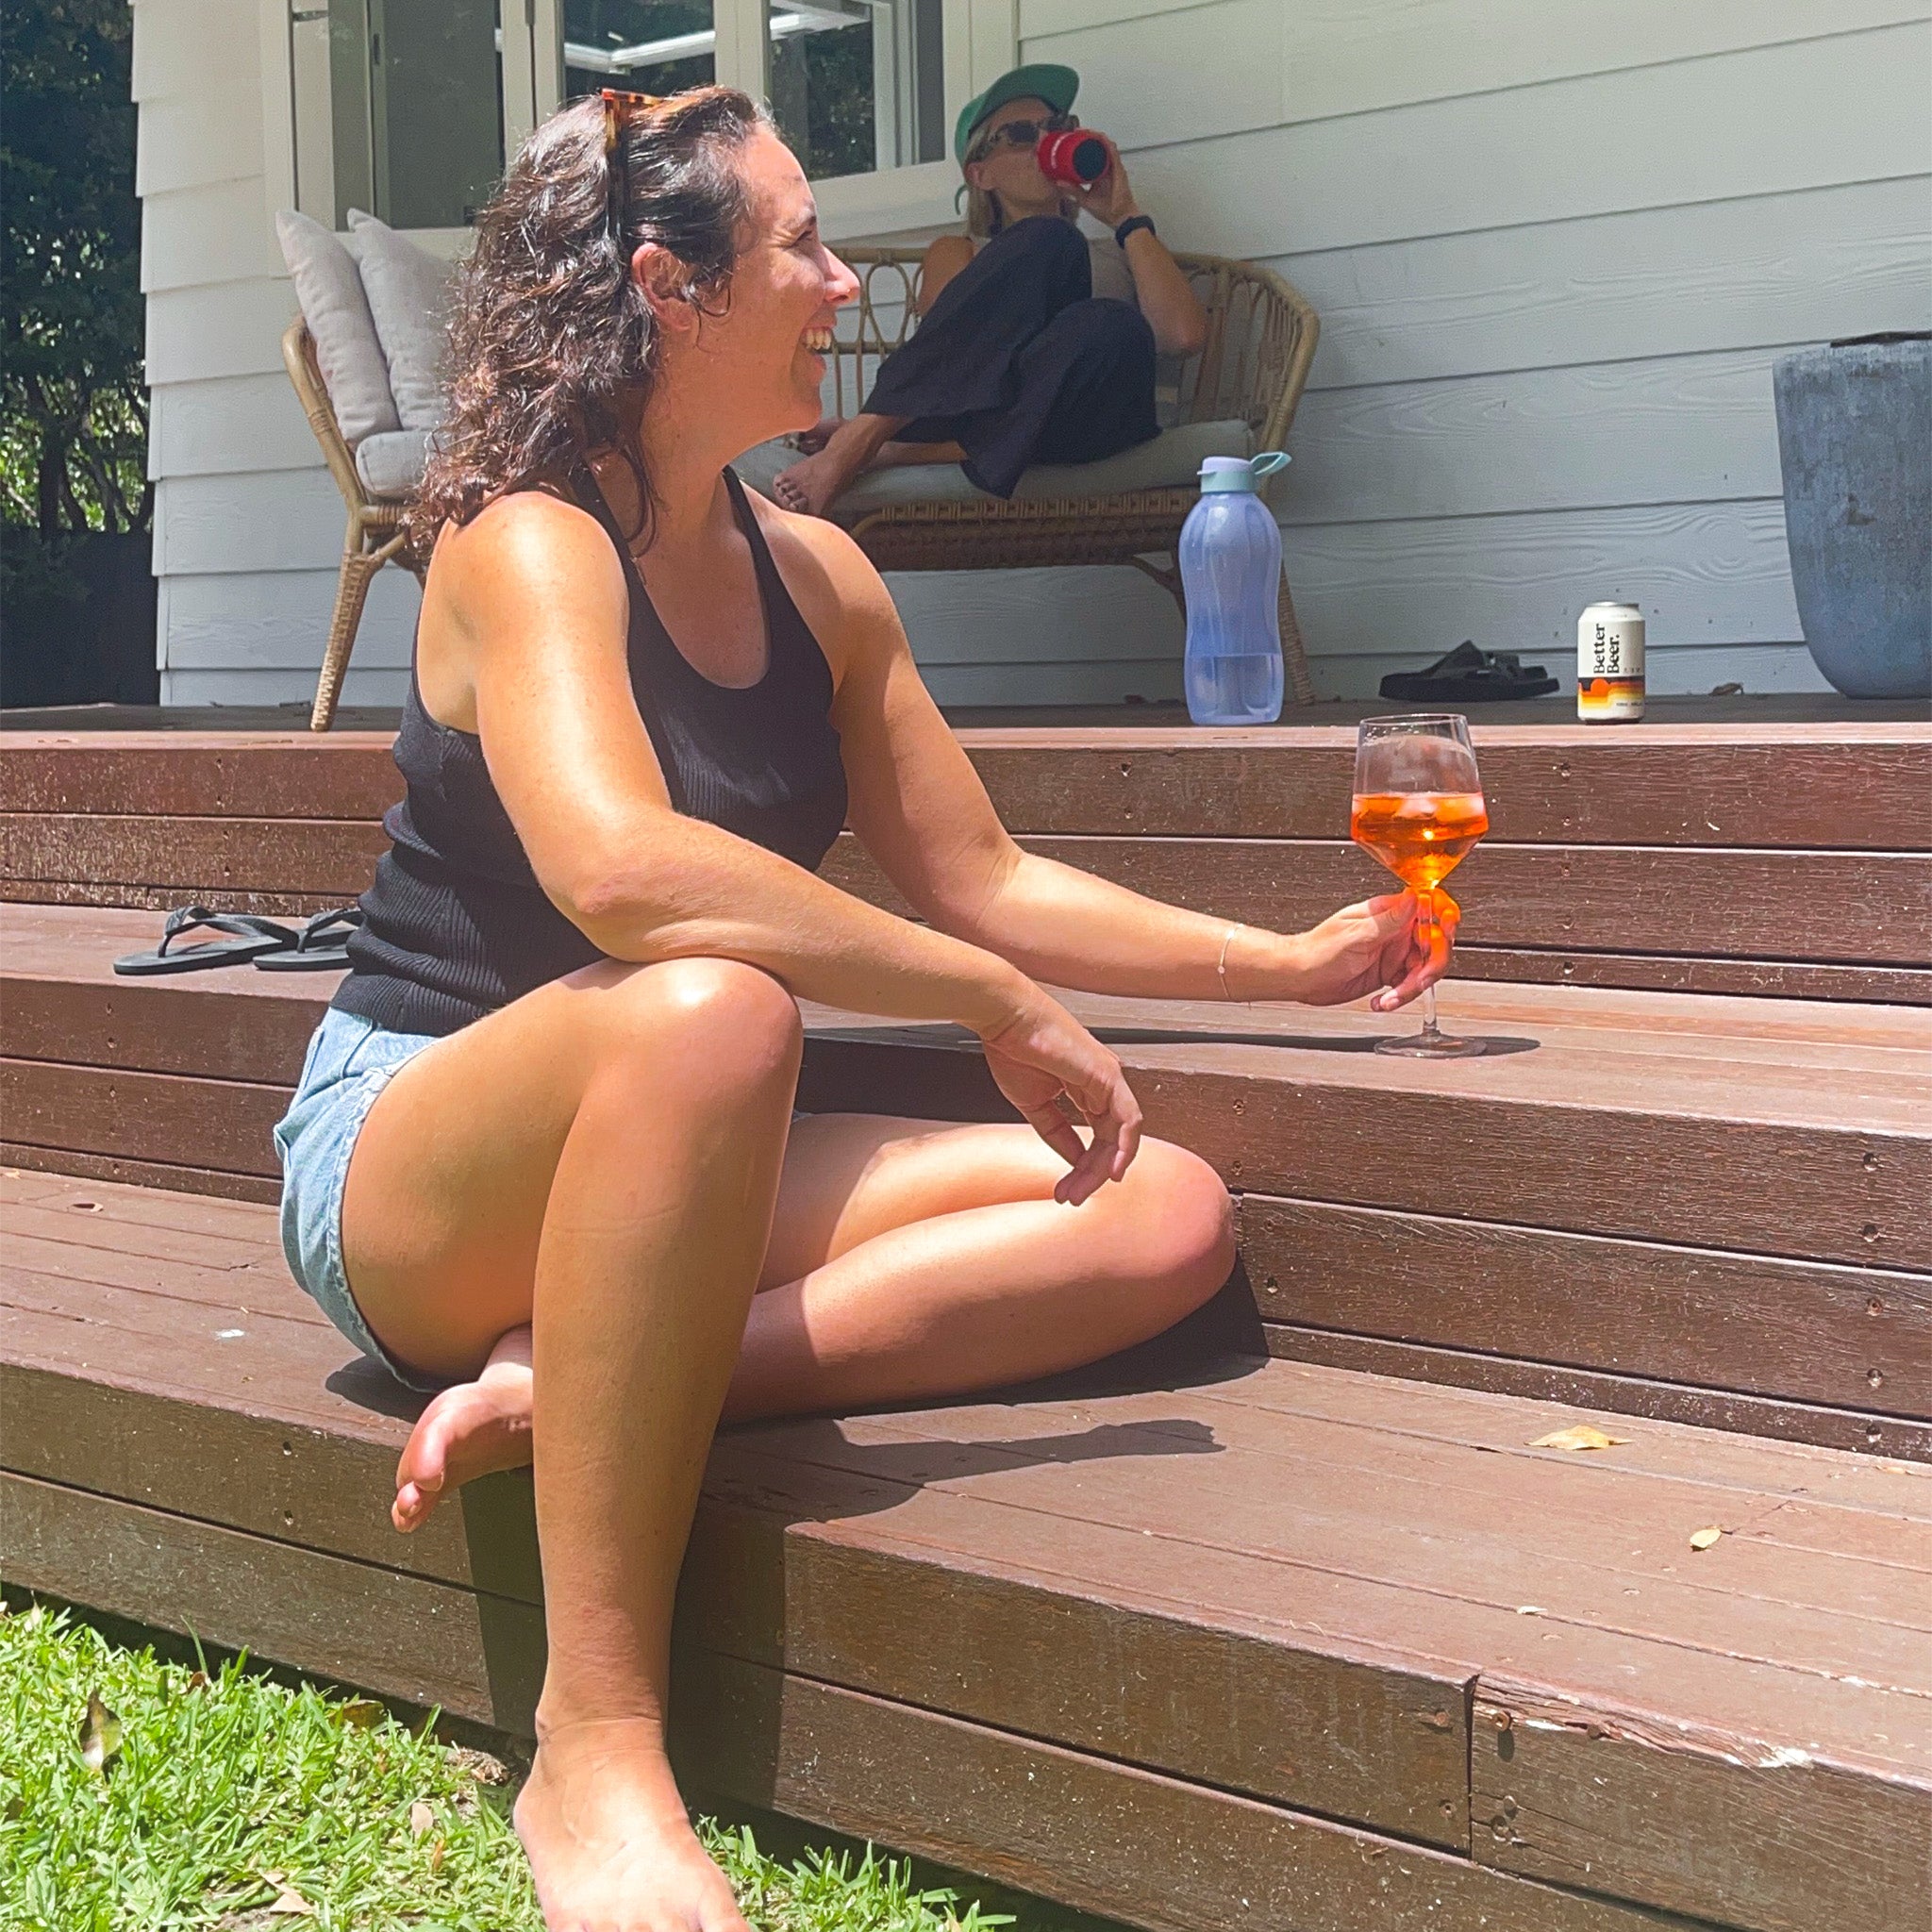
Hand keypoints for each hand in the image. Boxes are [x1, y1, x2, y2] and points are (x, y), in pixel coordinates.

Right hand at [976, 986, 1142, 1205]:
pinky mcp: (1108, 1075)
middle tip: (1071, 1196)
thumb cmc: (1012, 1047)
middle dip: (1091, 1174)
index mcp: (1087, 1087)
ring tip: (1080, 1189)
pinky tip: (1112, 1169)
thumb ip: (1057, 1133)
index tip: (1066, 1189)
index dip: (1084, 1167)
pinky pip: (1128, 1119)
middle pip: (1110, 1140)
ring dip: (1102, 1168)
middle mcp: (1103, 1083)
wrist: (1004, 1018)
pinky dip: (1125, 1147)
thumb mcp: (1035, 1104)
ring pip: (1120, 1135)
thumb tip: (1073, 1159)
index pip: (1098, 1137)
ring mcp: (1109, 1077)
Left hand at [1075, 135, 1138, 228]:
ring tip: (1084, 131)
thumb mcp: (1085, 199)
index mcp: (1099, 173)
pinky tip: (1098, 137)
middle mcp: (1107, 167)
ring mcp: (1113, 166)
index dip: (1083, 145)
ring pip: (1105, 145)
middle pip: (1098, 146)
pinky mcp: (1118, 168)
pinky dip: (1106, 143)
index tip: (1072, 139)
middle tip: (1076, 131)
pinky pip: (1112, 151)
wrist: (1120, 217)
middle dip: (1088, 136)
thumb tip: (1058, 182)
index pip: (1091, 154)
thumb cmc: (1107, 210)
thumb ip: (1073, 190)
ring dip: (1095, 136)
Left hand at [1285, 890, 1460, 1010]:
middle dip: (1431, 964)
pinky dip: (1400, 998)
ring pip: (1424, 968)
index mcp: (1387, 913)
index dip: (1444, 916)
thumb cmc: (1317, 951)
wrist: (1299, 977)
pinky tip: (1383, 1002)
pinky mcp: (1388, 973)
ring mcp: (1392, 952)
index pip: (1428, 906)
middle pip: (1434, 943)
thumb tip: (1414, 897)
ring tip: (1391, 998)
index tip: (1448, 929)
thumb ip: (1389, 919)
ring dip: (1411, 988)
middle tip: (1418, 980)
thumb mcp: (1356, 934)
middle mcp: (1394, 931)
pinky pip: (1408, 985)